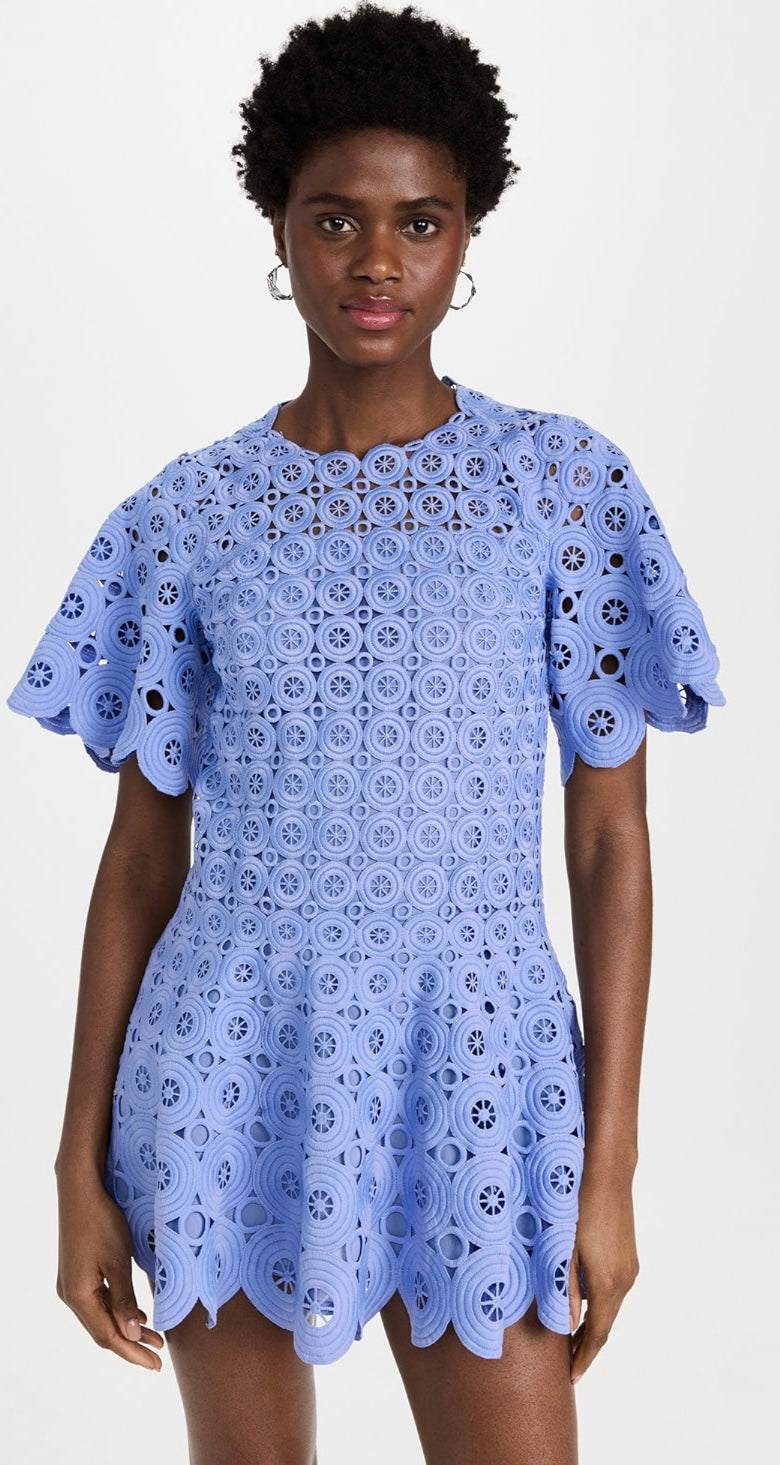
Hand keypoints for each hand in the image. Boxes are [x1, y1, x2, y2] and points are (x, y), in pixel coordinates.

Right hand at [55, 1167, 164, 1370]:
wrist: (80, 1191)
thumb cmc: (101, 1222)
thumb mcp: (118, 1261)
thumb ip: (124, 1299)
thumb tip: (131, 1334)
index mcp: (78, 1296)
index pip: (108, 1336)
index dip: (132, 1352)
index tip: (155, 1364)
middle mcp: (70, 1295)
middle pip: (102, 1331)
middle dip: (131, 1345)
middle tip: (158, 1357)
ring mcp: (71, 1284)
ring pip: (101, 1317)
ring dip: (126, 1328)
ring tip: (154, 1337)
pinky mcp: (77, 1273)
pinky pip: (98, 1301)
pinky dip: (117, 1310)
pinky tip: (135, 1315)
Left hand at [567, 1157, 639, 1383]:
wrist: (608, 1174)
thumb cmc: (579, 1208)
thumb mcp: (565, 1249)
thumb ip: (564, 1289)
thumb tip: (566, 1326)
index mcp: (608, 1284)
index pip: (597, 1335)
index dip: (584, 1358)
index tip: (571, 1378)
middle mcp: (624, 1281)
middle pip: (605, 1325)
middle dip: (587, 1346)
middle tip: (567, 1364)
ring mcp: (629, 1268)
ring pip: (609, 1308)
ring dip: (593, 1325)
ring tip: (569, 1338)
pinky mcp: (629, 1257)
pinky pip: (613, 1291)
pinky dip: (598, 1305)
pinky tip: (582, 1302)